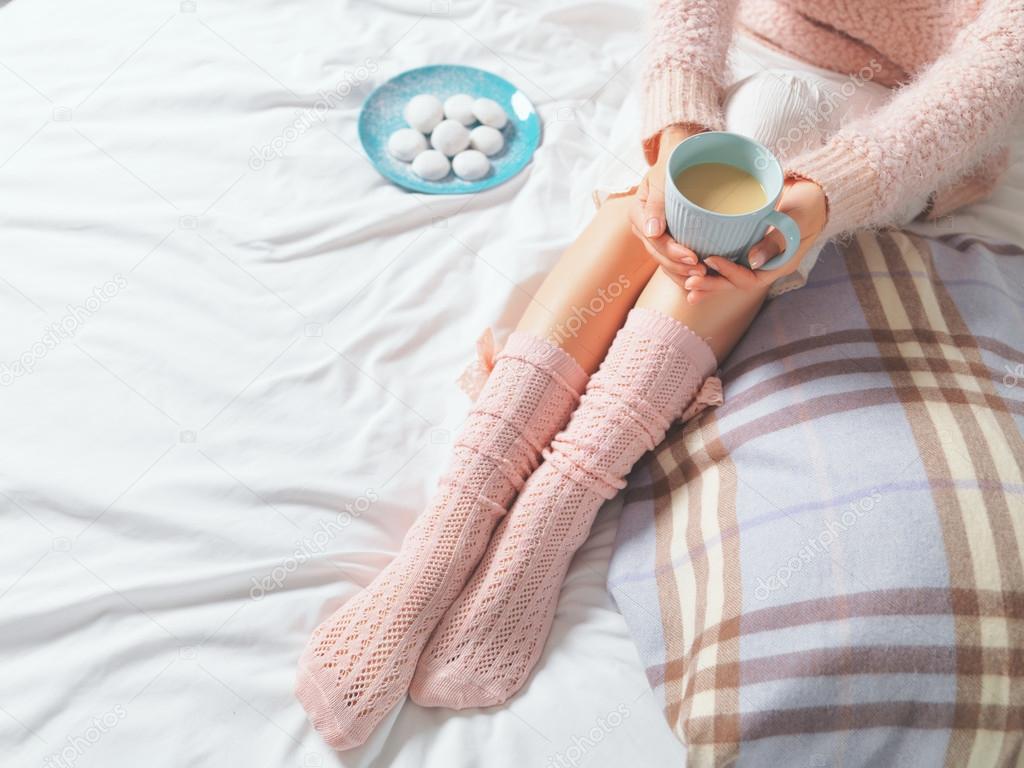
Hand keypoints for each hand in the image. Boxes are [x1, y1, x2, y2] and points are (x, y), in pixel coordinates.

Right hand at [629, 124, 706, 288]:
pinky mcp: (666, 242)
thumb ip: (655, 203)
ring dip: (682, 274)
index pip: (654, 239)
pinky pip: (671, 263)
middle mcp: (643, 229)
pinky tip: (699, 280)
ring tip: (703, 277)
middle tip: (702, 271)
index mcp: (638, 214)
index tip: (693, 257)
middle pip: (658, 255)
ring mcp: (653, 238)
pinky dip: (683, 274)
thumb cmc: (671, 166)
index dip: (672, 252)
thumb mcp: (661, 177)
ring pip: (664, 263)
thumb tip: (652, 232)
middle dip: (679, 266)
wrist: (678, 161)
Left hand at [682, 178, 827, 303]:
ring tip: (685, 284)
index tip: (711, 260)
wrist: (812, 189)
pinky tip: (689, 266)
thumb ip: (777, 239)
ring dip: (707, 280)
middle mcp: (763, 265)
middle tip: (689, 284)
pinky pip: (725, 260)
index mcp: (778, 264)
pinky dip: (708, 265)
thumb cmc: (809, 202)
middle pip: (734, 283)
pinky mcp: (744, 244)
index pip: (750, 279)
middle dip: (712, 285)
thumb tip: (753, 262)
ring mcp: (754, 256)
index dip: (730, 273)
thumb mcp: (798, 219)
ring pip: (727, 275)